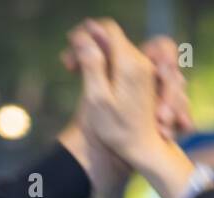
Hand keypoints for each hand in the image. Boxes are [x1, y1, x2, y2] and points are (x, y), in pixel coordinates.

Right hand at [61, 18, 178, 177]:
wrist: (144, 151)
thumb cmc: (118, 131)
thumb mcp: (97, 99)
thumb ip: (91, 64)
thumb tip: (83, 36)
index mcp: (131, 64)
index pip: (108, 29)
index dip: (85, 34)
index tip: (70, 53)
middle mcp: (143, 63)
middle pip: (112, 39)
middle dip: (88, 47)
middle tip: (67, 66)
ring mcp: (146, 70)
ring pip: (116, 50)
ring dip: (95, 57)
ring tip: (75, 73)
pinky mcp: (144, 79)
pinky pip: (122, 61)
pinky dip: (106, 66)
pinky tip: (93, 82)